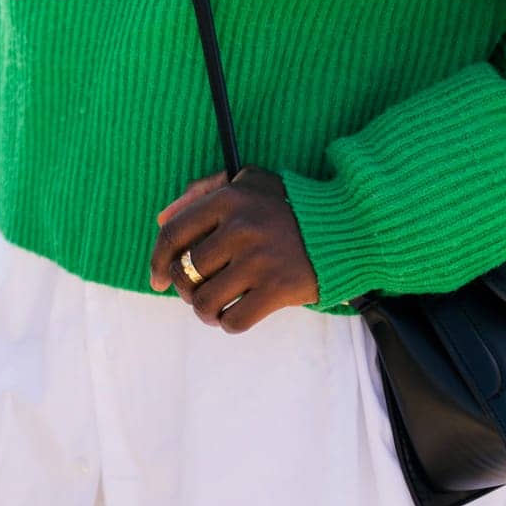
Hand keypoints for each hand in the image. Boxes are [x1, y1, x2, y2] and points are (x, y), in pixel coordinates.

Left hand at [148, 165, 319, 331]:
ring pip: (204, 301)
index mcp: (228, 199)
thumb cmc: (289, 205)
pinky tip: (234, 316)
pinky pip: (233, 320)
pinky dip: (228, 324)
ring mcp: (259, 260)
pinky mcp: (278, 289)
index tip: (157, 279)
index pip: (173, 234)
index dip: (157, 261)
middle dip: (185, 289)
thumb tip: (160, 219)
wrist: (348, 228)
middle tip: (197, 292)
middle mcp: (240, 228)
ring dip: (204, 311)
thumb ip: (202, 190)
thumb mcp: (248, 181)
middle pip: (185, 272)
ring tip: (215, 308)